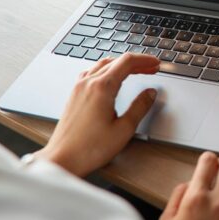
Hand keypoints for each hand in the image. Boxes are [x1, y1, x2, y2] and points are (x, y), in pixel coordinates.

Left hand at [35, 53, 159, 176]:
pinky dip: (107, 69)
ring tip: (135, 71)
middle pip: (116, 61)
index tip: (156, 63)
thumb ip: (140, 107)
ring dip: (121, 64)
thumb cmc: (90, 148)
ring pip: (103, 64)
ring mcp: (79, 88)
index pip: (127, 62)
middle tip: (151, 68)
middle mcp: (88, 83)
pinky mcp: (74, 95)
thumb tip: (150, 93)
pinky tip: (111, 78)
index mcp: (102, 87)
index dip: (145, 60)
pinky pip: (92, 72)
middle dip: (136, 62)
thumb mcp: (124, 129)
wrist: (62, 159)